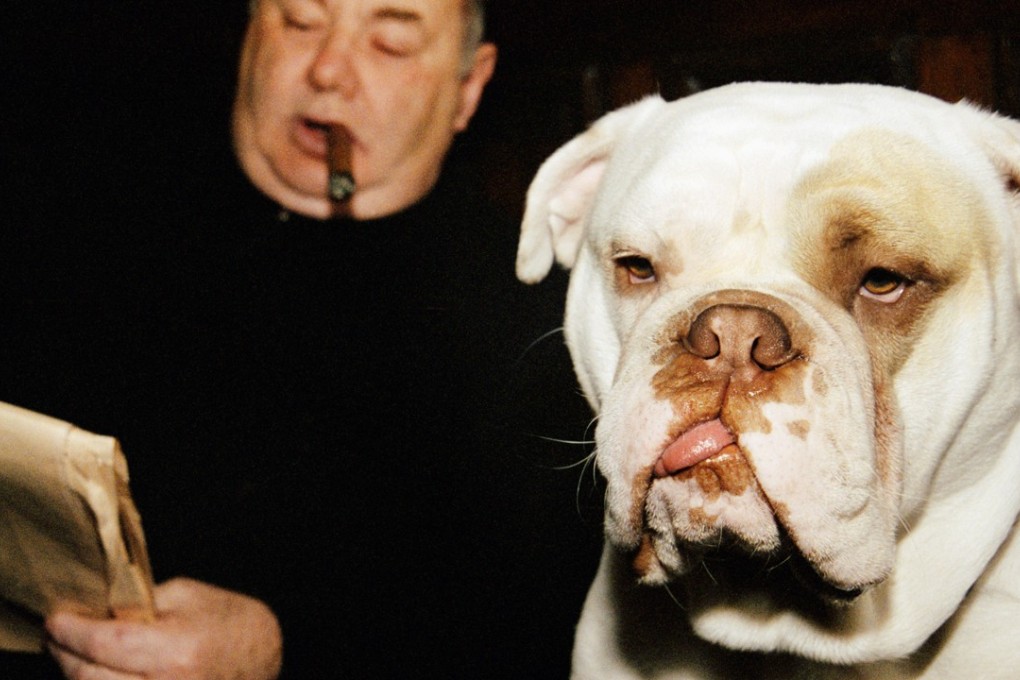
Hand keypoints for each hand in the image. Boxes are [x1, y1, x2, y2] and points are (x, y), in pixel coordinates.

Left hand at [46, 577, 281, 679]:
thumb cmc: (230, 621)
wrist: (265, 656)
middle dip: (65, 655)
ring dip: (76, 676)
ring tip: (72, 654)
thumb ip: (140, 604)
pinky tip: (96, 675)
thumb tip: (96, 611)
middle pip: (89, 679)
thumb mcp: (188, 596)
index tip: (55, 619)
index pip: (104, 643)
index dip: (72, 631)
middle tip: (57, 636)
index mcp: (177, 649)